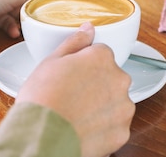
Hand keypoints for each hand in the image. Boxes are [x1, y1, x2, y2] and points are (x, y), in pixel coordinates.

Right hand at [17, 22, 133, 156]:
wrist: (42, 136)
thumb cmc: (42, 97)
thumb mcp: (51, 60)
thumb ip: (75, 42)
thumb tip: (88, 28)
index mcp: (102, 57)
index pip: (101, 55)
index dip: (84, 66)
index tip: (72, 76)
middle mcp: (119, 79)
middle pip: (111, 78)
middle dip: (97, 85)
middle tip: (72, 96)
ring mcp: (123, 107)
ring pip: (116, 102)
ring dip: (102, 107)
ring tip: (76, 115)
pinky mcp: (122, 132)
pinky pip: (115, 126)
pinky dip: (103, 128)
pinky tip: (84, 129)